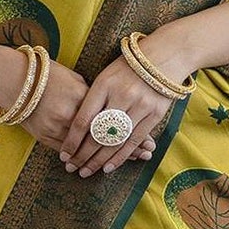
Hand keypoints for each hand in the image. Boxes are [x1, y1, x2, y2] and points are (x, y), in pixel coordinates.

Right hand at [0, 48, 156, 160]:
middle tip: (145, 156)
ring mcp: (56, 127)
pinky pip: (67, 151)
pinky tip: (93, 165)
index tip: (147, 141)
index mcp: (83, 96)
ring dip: (104, 158)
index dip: (130, 132)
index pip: (112, 118)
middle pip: (103, 136)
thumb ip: (95, 96)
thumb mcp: (76, 79)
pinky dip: (82, 158)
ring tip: (124, 164)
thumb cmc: (49, 75)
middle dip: (126, 148)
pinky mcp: (45, 135)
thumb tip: (113, 110)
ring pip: (86, 148)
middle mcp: (71, 114)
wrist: (15, 79)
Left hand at [59, 55, 175, 175]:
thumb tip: (75, 129)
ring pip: (115, 141)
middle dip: (82, 154)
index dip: (72, 140)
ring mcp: (140, 106)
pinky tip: (108, 167)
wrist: (164, 57)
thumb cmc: (127, 68)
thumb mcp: (105, 77)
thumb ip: (92, 99)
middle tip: (71, 167)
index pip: (83, 119)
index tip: (64, 153)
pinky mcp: (154, 115)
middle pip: (97, 133)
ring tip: (86, 171)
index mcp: (104, 84)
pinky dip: (120, 156)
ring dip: (99, 160)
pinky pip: (133, 141)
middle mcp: (122, 96)